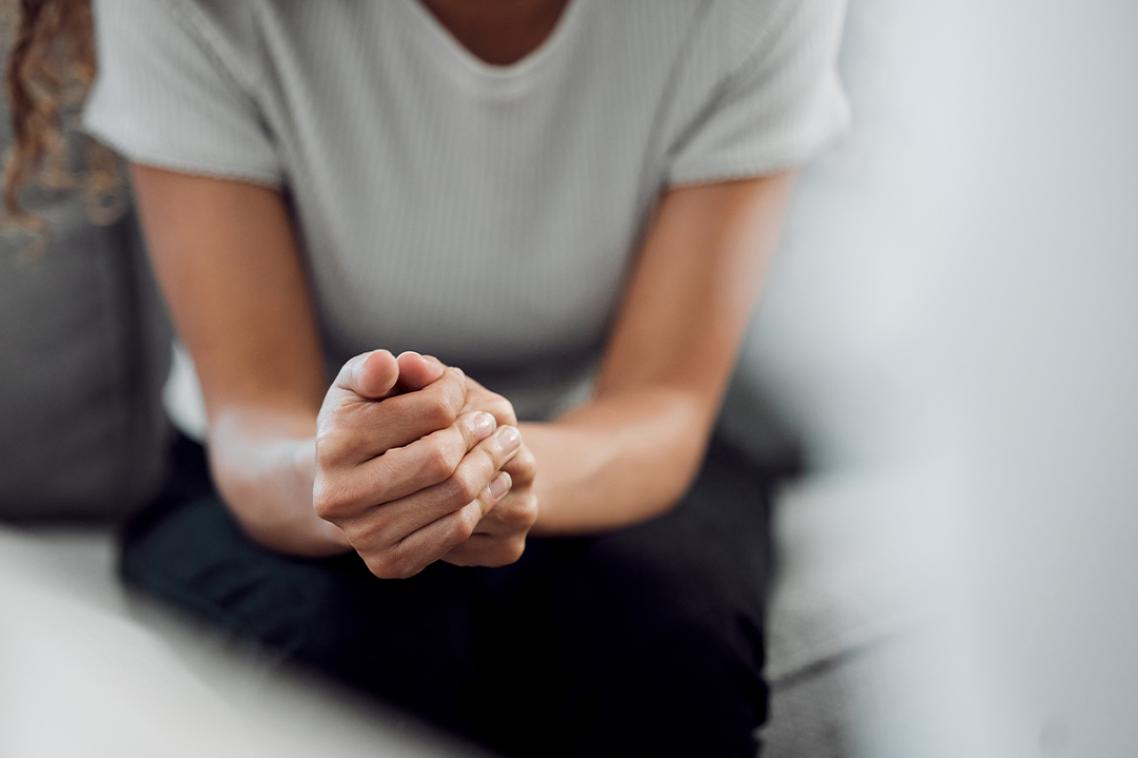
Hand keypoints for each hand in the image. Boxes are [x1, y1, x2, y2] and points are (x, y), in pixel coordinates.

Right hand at [312, 350, 521, 578]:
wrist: (342, 484)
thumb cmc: (361, 420)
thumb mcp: (363, 384)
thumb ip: (378, 367)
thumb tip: (391, 364)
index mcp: (333, 442)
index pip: (430, 410)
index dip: (454, 391)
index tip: (460, 384)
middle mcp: (339, 496)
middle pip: (442, 459)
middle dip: (479, 435)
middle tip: (495, 423)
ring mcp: (362, 536)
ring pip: (454, 496)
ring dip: (491, 466)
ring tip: (505, 446)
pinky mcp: (388, 564)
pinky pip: (456, 532)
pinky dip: (484, 502)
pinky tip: (495, 480)